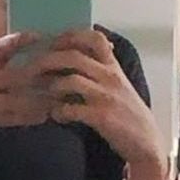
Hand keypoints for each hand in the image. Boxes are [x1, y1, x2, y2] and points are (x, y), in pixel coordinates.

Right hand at [0, 30, 52, 161]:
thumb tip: (18, 47)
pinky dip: (28, 116)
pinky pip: (12, 118)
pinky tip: (44, 115)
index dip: (20, 41)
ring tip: (58, 95)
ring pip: (17, 98)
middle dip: (39, 74)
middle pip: (14, 75)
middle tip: (59, 70)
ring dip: (39, 98)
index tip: (41, 36)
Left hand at [37, 29, 165, 169]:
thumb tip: (80, 58)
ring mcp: (105, 97)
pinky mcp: (101, 117)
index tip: (53, 44)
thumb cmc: (129, 115)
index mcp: (114, 67)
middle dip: (48, 59)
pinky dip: (58, 112)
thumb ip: (102, 71)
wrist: (147, 143)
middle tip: (32, 69)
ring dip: (51, 87)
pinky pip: (71, 109)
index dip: (70, 36)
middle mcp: (110, 77)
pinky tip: (57, 116)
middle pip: (73, 56)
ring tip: (46, 96)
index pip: (93, 38)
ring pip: (70, 80)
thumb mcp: (119, 86)